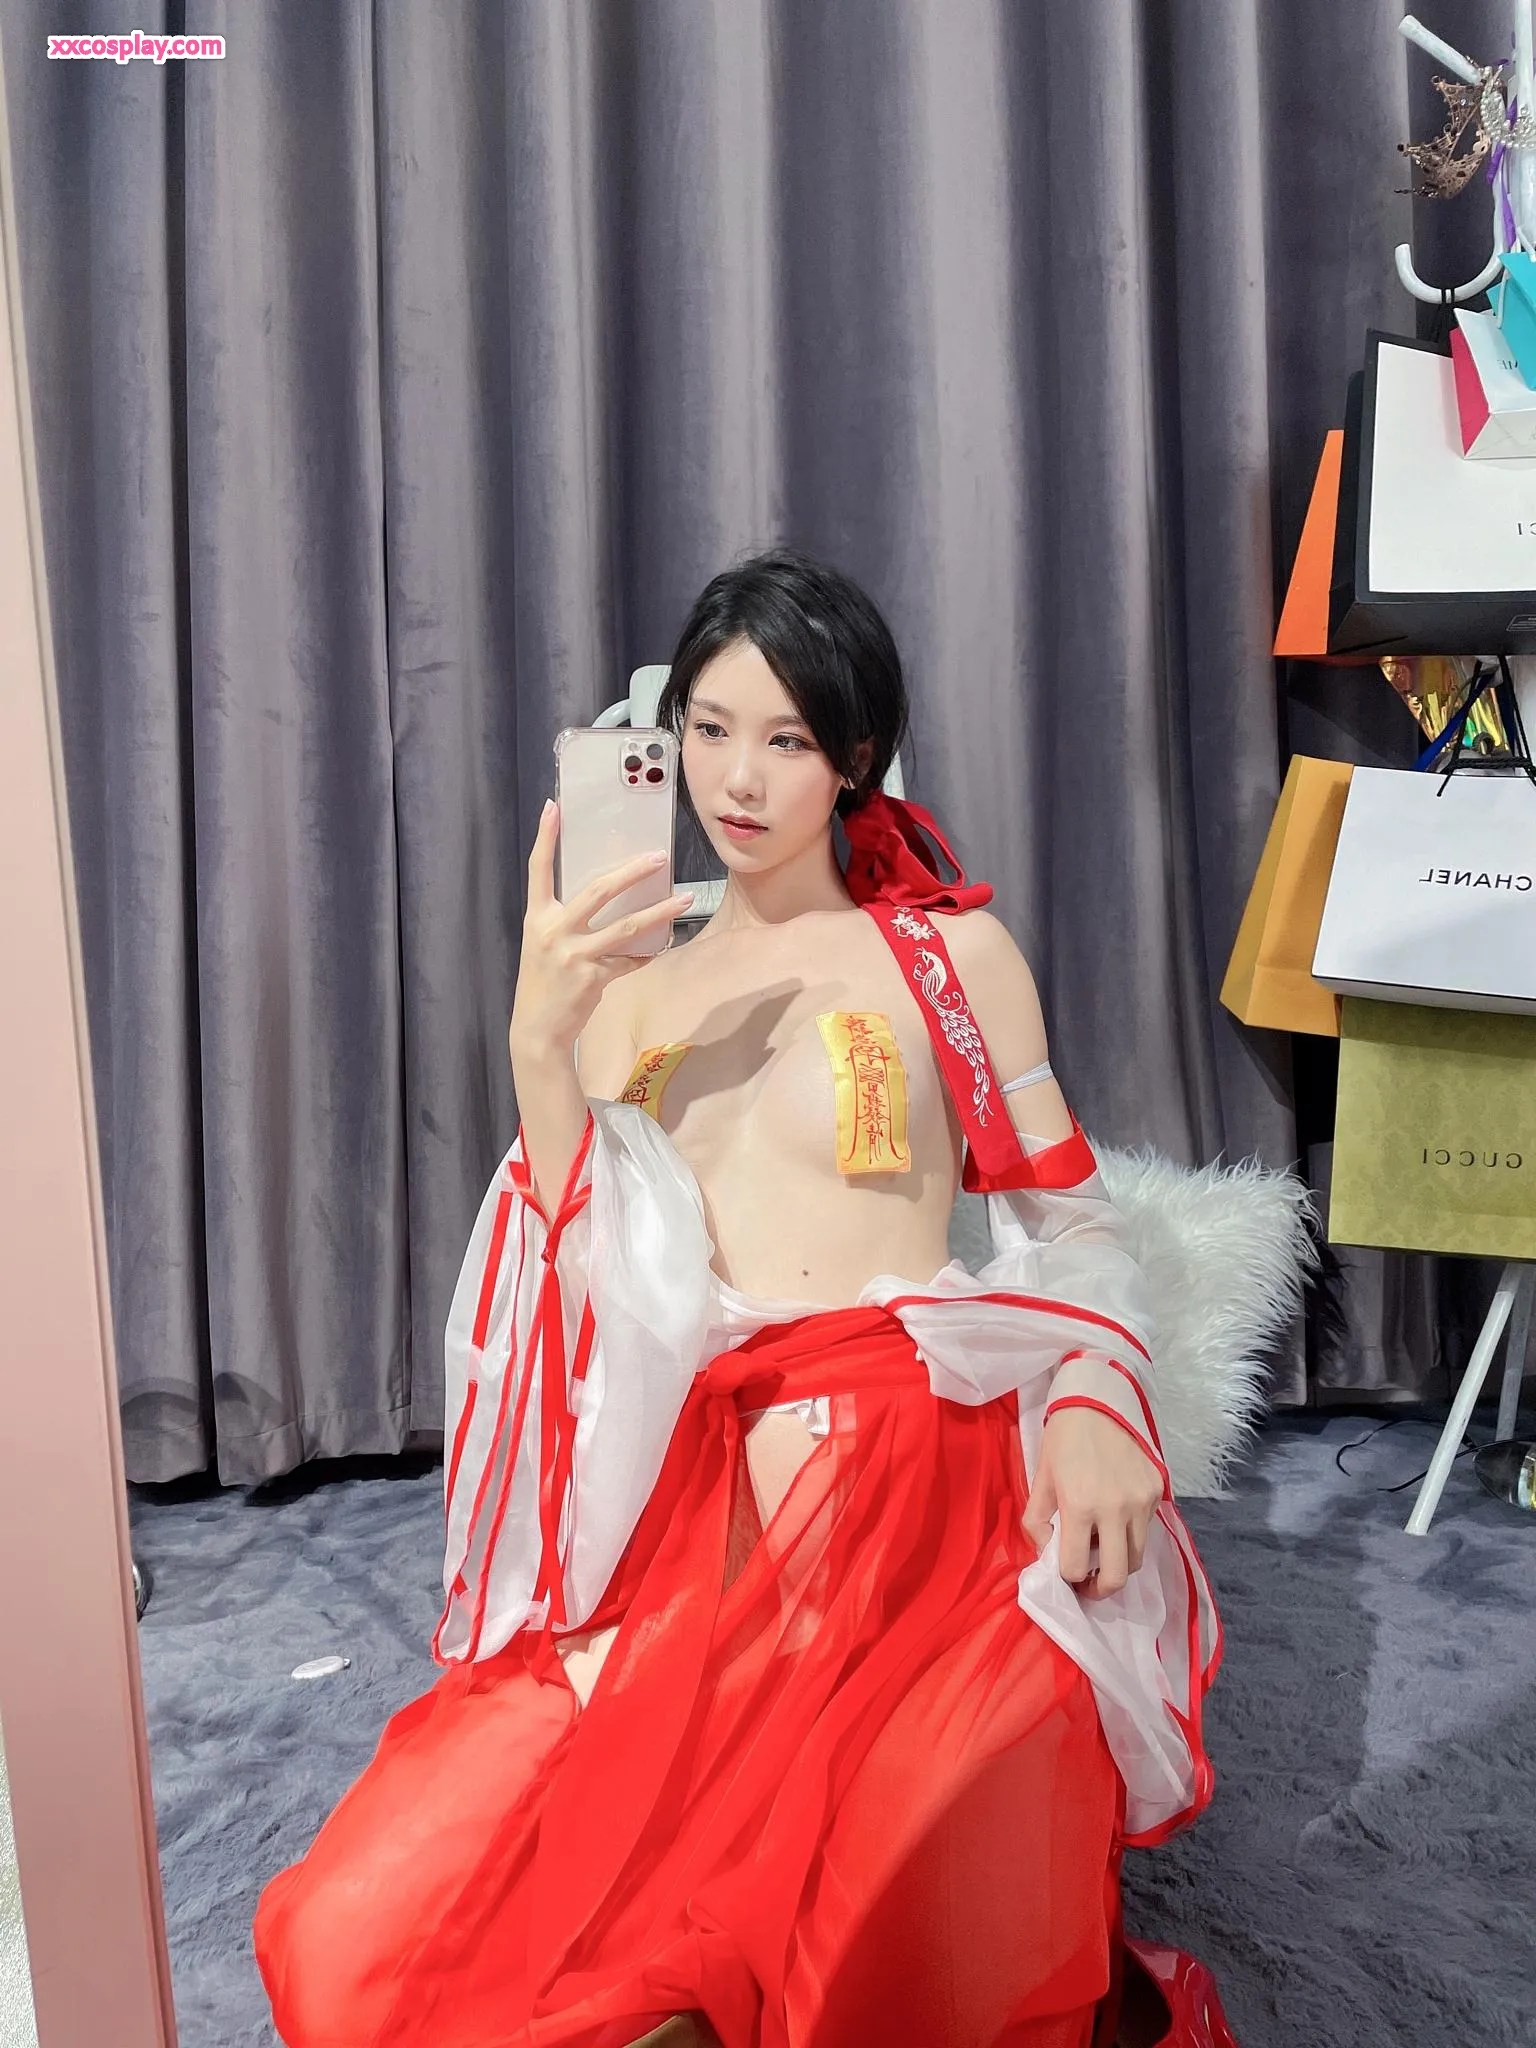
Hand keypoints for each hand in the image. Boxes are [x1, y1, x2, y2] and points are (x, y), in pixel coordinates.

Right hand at [509, 799, 692, 1056]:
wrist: (537, 1030)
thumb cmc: (543, 982)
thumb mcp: (543, 945)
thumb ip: (567, 921)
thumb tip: (606, 897)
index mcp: (536, 918)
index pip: (538, 869)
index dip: (545, 837)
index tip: (553, 806)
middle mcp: (553, 931)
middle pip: (598, 890)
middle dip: (632, 871)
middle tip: (659, 857)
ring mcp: (574, 954)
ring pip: (627, 926)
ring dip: (660, 912)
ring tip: (685, 899)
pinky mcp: (593, 977)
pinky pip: (630, 960)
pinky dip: (647, 953)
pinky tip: (664, 943)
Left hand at [1021, 1405, 1163, 1599]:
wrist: (1098, 1401)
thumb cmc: (1063, 1440)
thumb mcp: (1040, 1480)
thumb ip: (1037, 1523)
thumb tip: (1047, 1553)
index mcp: (1080, 1506)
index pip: (1076, 1569)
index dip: (1067, 1577)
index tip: (1065, 1572)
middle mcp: (1116, 1509)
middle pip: (1117, 1576)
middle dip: (1099, 1589)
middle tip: (1089, 1583)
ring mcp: (1142, 1501)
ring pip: (1137, 1558)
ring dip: (1118, 1563)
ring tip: (1102, 1551)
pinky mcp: (1158, 1491)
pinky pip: (1147, 1529)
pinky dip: (1131, 1533)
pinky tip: (1116, 1517)